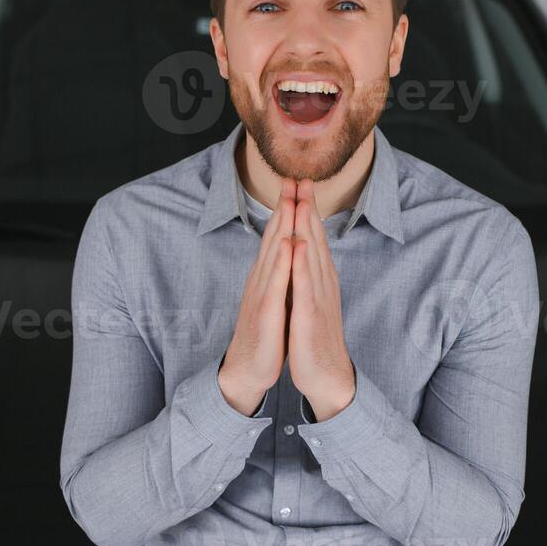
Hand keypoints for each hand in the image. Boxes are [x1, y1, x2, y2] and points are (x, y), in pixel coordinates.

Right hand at [218, 178, 297, 415]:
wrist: (248, 368)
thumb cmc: (266, 333)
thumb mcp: (276, 298)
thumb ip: (281, 274)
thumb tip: (289, 252)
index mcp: (268, 276)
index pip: (279, 236)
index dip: (288, 210)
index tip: (298, 184)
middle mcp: (262, 280)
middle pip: (274, 237)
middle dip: (285, 207)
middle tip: (293, 178)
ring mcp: (261, 295)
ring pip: (273, 254)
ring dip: (282, 226)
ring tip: (291, 200)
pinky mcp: (264, 313)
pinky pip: (274, 284)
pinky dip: (281, 263)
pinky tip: (286, 245)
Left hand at [287, 177, 355, 420]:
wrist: (326, 375)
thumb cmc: (315, 338)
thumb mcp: (310, 300)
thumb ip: (308, 276)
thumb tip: (304, 252)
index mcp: (319, 279)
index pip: (313, 238)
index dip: (306, 209)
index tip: (300, 182)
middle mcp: (322, 284)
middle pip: (314, 239)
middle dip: (307, 207)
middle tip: (302, 177)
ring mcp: (318, 298)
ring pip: (312, 256)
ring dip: (307, 227)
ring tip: (302, 200)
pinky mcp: (311, 317)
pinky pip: (306, 287)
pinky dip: (303, 265)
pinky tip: (300, 246)